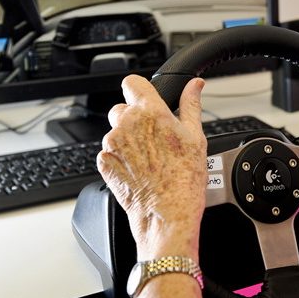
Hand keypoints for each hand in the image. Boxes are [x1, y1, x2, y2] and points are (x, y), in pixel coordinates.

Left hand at [97, 75, 207, 259]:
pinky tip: (139, 170)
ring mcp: (111, 144)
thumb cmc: (185, 179)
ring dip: (128, 139)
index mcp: (150, 113)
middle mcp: (126, 124)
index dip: (140, 90)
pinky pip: (109, 152)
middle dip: (135, 118)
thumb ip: (191, 105)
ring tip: (149, 159)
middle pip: (123, 108)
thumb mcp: (195, 137)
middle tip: (154, 138)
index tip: (146, 99)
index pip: (132, 83)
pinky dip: (120, 158)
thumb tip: (194, 85)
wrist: (166, 214)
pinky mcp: (103, 163)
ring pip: (116, 131)